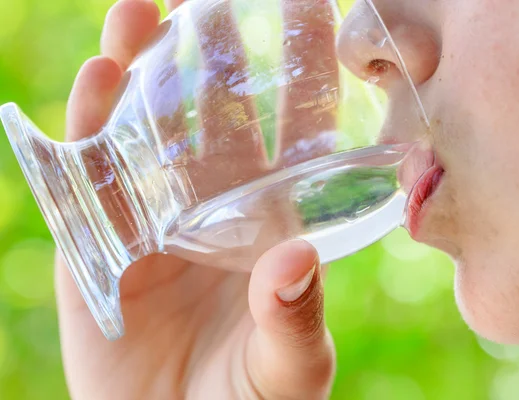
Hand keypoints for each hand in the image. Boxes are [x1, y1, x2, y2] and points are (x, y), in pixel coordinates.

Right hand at [56, 0, 334, 397]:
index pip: (292, 134)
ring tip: (143, 10)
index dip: (301, 75)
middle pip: (216, 112)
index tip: (313, 12)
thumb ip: (295, 319)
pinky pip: (91, 172)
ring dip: (143, 69)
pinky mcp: (99, 239)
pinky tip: (101, 79)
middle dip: (216, 51)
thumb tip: (296, 260)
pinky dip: (92, 126)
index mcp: (269, 221)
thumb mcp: (286, 368)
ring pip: (146, 127)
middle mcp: (213, 204)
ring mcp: (153, 215)